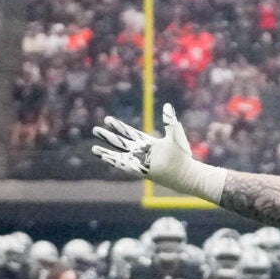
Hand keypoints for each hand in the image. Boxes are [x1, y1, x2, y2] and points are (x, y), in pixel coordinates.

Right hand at [92, 104, 220, 199]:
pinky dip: (116, 162)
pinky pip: (125, 167)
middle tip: (95, 130)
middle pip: (120, 142)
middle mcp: (141, 152)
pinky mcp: (142, 171)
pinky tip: (106, 159)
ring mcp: (140, 162)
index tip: (107, 119)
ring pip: (119, 156)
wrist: (185, 173)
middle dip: (108, 136)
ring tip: (94, 149)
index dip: (118, 126)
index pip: (129, 132)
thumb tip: (168, 105)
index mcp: (147, 142)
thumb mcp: (174, 135)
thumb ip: (169, 121)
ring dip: (106, 153)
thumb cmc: (181, 155)